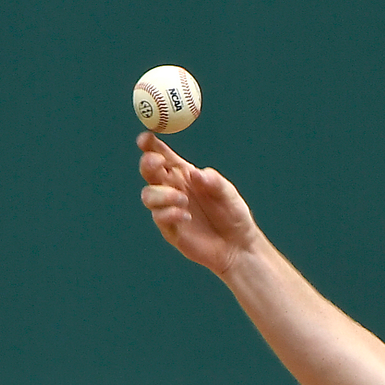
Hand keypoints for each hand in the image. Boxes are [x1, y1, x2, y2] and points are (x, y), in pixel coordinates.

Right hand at [137, 131, 256, 275]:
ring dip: (161, 194)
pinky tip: (185, 215)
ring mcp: (169, 209)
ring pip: (148, 195)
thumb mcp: (229, 194)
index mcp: (184, 174)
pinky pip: (159, 217)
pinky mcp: (170, 229)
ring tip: (183, 199)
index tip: (146, 138)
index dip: (150, 144)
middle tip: (158, 163)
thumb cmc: (234, 215)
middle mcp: (173, 189)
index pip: (161, 154)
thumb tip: (195, 173)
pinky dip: (169, 213)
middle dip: (148, 164)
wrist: (239, 247)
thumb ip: (214, 182)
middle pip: (148, 171)